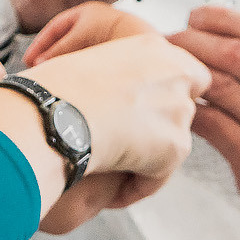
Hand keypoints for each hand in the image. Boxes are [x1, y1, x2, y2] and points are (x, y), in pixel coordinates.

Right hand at [22, 1, 157, 65]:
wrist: (139, 39)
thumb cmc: (111, 33)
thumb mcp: (77, 39)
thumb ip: (57, 51)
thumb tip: (39, 65)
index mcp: (85, 13)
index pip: (55, 28)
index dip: (40, 44)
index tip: (29, 59)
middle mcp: (94, 23)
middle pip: (64, 41)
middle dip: (50, 56)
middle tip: (38, 70)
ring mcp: (103, 37)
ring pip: (76, 51)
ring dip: (63, 63)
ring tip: (53, 76)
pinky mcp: (111, 51)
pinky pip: (88, 59)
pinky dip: (77, 67)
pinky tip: (73, 78)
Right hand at [26, 32, 209, 214]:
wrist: (54, 114)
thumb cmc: (54, 93)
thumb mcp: (92, 67)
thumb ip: (121, 79)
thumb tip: (125, 104)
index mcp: (153, 46)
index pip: (186, 74)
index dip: (166, 97)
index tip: (142, 113)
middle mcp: (176, 74)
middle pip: (181, 110)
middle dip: (157, 130)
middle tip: (125, 145)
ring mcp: (179, 110)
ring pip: (171, 145)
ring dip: (145, 160)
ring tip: (109, 171)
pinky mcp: (175, 145)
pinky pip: (157, 176)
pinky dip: (135, 187)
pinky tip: (110, 193)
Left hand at [168, 7, 239, 239]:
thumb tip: (233, 37)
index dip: (224, 17)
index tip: (197, 16)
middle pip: (238, 54)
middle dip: (195, 40)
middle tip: (170, 39)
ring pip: (221, 87)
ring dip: (186, 73)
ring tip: (166, 70)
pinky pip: (212, 125)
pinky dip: (190, 111)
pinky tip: (177, 106)